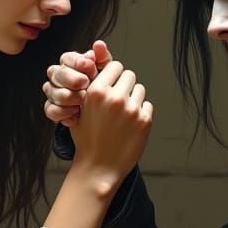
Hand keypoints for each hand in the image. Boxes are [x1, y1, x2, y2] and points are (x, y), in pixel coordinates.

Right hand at [43, 39, 112, 127]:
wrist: (102, 114)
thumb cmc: (103, 88)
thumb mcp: (106, 72)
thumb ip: (102, 58)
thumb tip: (99, 45)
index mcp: (70, 64)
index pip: (66, 58)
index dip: (77, 61)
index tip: (89, 66)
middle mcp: (58, 76)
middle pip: (56, 73)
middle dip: (72, 78)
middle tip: (86, 84)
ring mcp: (53, 92)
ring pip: (53, 91)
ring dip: (69, 96)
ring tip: (83, 100)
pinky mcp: (52, 109)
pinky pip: (51, 110)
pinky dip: (64, 112)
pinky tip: (76, 113)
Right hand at [69, 59, 152, 189]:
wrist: (98, 168)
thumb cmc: (86, 138)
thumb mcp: (79, 109)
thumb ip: (90, 87)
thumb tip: (99, 59)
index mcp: (96, 91)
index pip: (114, 65)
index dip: (112, 74)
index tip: (111, 83)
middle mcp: (115, 97)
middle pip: (129, 74)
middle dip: (124, 84)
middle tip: (118, 98)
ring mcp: (132, 109)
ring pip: (140, 89)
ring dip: (134, 97)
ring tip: (122, 114)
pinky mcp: (145, 121)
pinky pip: (148, 105)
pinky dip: (141, 112)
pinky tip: (129, 125)